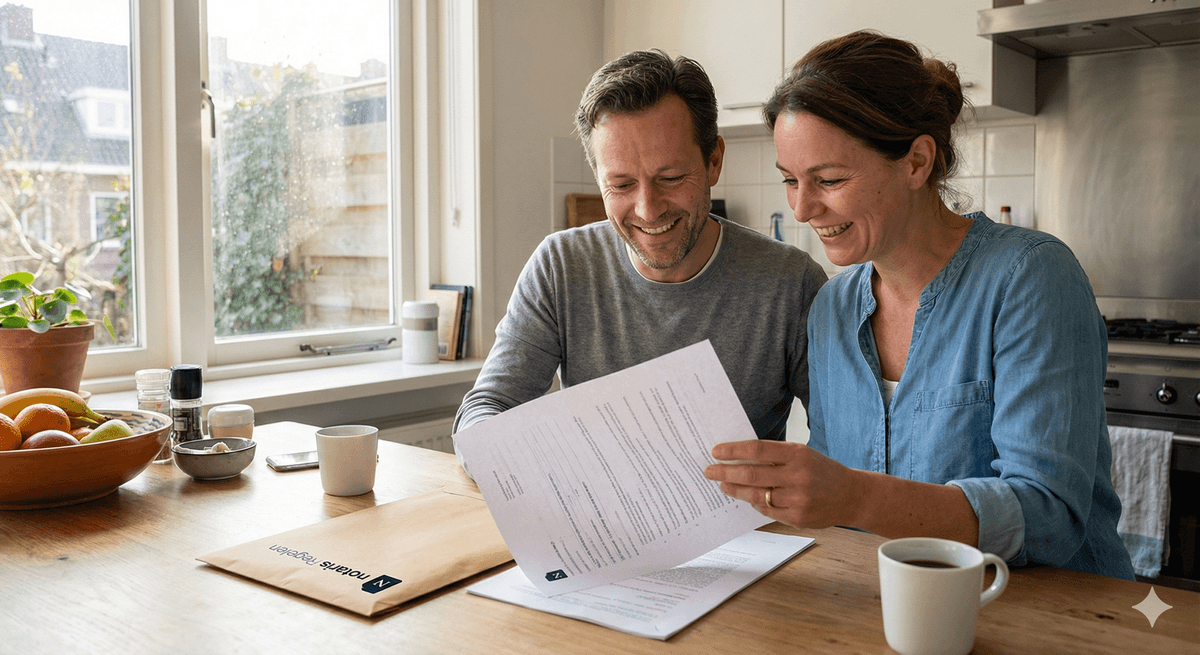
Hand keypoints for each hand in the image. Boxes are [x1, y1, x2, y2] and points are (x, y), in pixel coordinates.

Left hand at [704, 440, 864, 529]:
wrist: (851, 495)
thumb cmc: (821, 470)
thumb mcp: (802, 454)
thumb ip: (775, 456)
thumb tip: (738, 456)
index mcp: (798, 454)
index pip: (757, 450)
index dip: (733, 450)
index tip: (716, 451)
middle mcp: (798, 476)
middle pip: (751, 474)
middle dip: (725, 472)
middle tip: (708, 470)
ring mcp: (798, 499)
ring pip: (756, 495)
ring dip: (735, 489)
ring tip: (723, 484)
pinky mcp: (797, 518)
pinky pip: (766, 510)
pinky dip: (754, 502)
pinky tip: (747, 496)